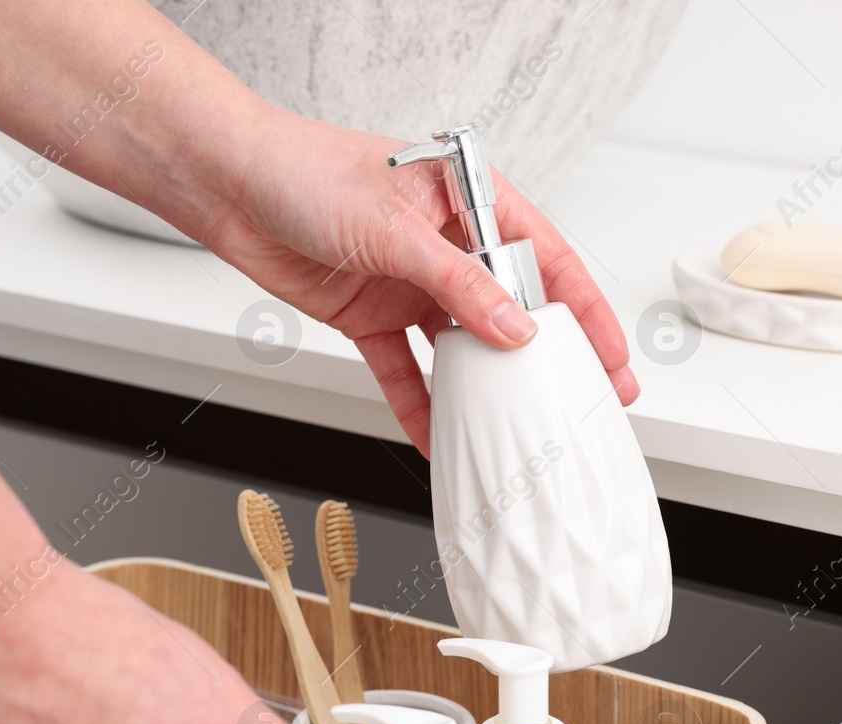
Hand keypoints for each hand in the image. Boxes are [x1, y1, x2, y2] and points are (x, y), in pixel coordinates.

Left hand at [165, 106, 637, 456]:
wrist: (230, 184)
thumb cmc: (306, 171)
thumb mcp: (396, 229)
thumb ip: (458, 284)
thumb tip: (513, 329)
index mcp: (468, 200)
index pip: (544, 258)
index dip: (582, 308)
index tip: (611, 354)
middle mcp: (444, 244)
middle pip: (509, 307)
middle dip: (543, 356)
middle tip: (580, 400)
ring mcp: (409, 283)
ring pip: (459, 345)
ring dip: (482, 386)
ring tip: (516, 426)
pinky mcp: (371, 315)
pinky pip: (405, 369)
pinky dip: (420, 404)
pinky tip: (438, 435)